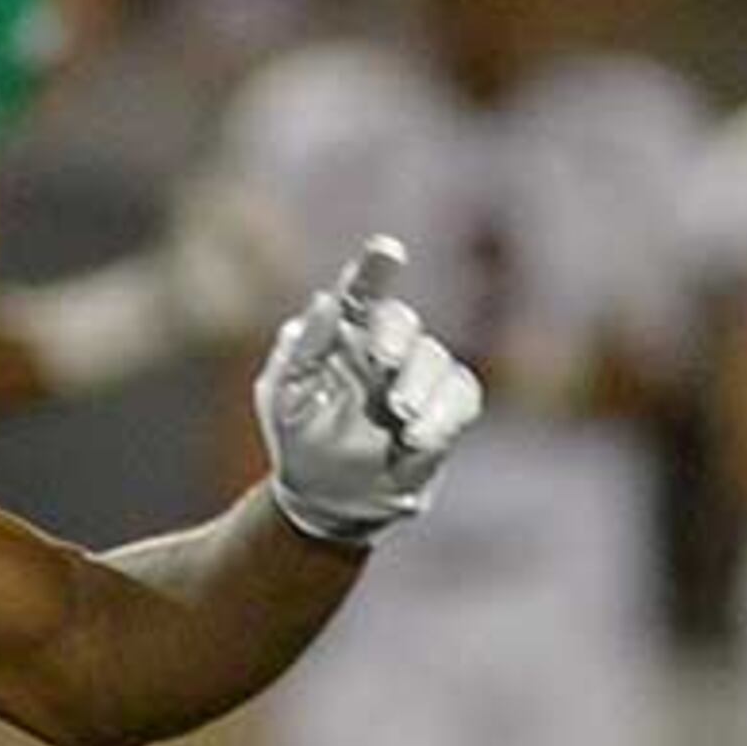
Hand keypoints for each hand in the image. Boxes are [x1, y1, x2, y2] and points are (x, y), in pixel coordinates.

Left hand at [256, 237, 483, 545]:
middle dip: (394, 337)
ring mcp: (417, 376)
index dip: (376, 269)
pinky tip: (416, 440)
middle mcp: (382, 346)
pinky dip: (443, 416)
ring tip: (399, 417)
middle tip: (381, 362)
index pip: (360, 293)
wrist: (326, 495)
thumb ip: (304, 348)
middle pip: (401, 322)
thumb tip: (326, 301)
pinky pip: (461, 396)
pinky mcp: (445, 407)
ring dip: (418, 386)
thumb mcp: (285, 395)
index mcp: (339, 335)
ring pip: (434, 359)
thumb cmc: (297, 434)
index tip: (387, 251)